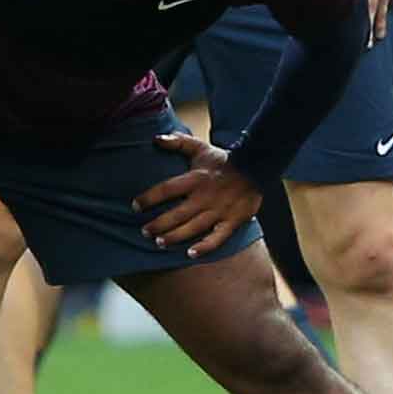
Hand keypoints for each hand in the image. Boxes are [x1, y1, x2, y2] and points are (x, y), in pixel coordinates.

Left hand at [133, 132, 262, 257]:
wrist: (258, 168)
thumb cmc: (224, 161)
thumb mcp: (201, 148)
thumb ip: (178, 142)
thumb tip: (155, 139)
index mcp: (196, 179)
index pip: (166, 189)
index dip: (148, 198)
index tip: (135, 206)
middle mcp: (206, 196)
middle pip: (177, 214)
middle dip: (158, 225)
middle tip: (145, 232)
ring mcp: (220, 210)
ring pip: (193, 228)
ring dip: (174, 237)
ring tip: (160, 242)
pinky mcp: (233, 220)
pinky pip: (218, 237)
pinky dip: (204, 247)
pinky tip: (191, 254)